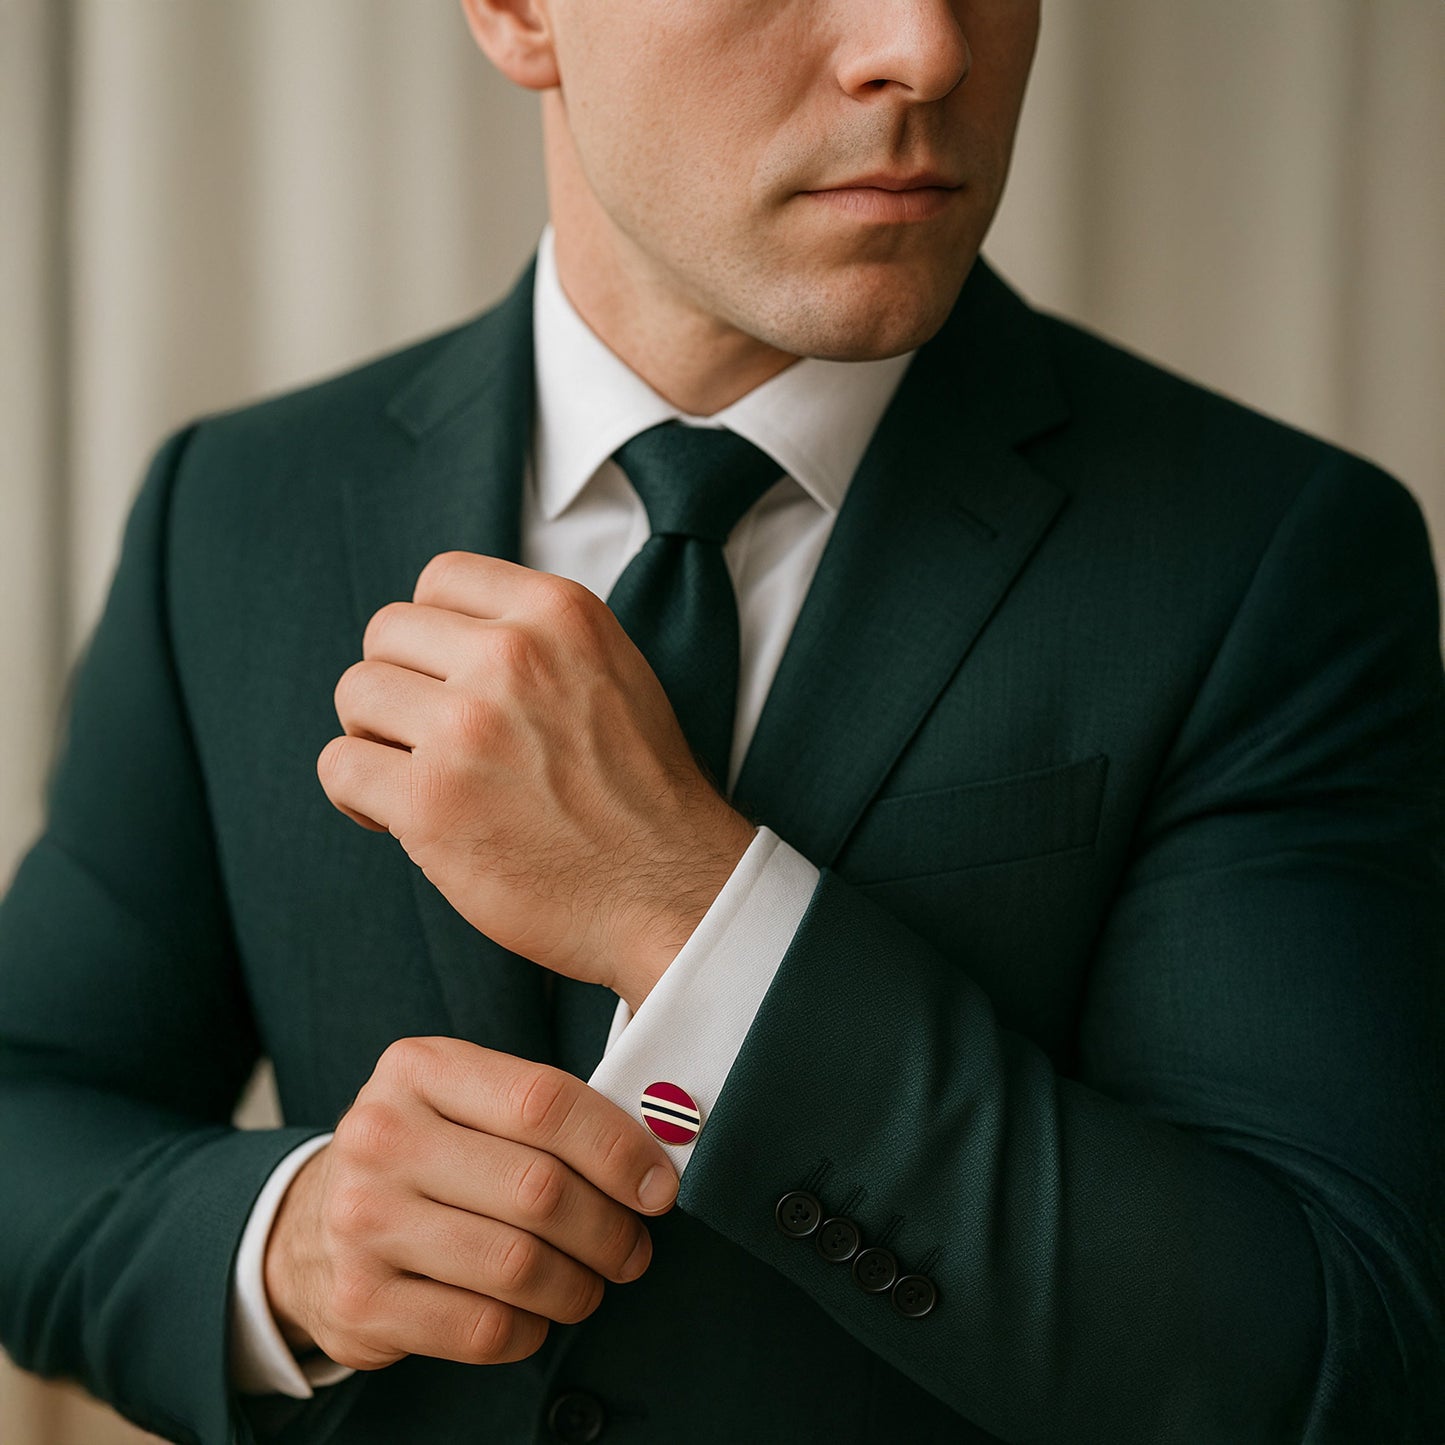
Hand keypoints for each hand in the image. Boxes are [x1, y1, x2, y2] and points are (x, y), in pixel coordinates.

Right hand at [264, 1037, 679, 1371]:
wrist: (311, 1223)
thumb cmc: (427, 1153)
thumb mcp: (465, 1099)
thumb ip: (546, 1110)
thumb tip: (658, 1147)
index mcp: (418, 1067)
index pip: (544, 1101)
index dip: (618, 1148)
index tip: (659, 1187)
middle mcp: (381, 1135)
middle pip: (538, 1189)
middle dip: (609, 1229)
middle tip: (633, 1249)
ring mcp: (362, 1219)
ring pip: (516, 1265)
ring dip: (578, 1286)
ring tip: (592, 1284)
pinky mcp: (358, 1299)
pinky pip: (480, 1328)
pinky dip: (529, 1331)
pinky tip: (535, 1317)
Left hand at [317, 551, 757, 1009]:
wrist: (672, 889)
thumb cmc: (642, 790)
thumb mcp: (616, 670)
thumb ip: (539, 637)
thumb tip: (449, 632)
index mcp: (560, 614)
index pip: (442, 577)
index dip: (434, 633)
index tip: (448, 677)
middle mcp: (512, 657)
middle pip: (387, 631)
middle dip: (400, 683)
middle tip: (428, 736)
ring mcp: (467, 728)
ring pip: (355, 694)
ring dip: (374, 737)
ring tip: (417, 776)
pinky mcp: (431, 802)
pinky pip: (340, 767)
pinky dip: (358, 795)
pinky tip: (399, 817)